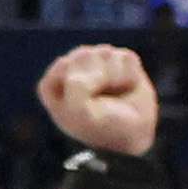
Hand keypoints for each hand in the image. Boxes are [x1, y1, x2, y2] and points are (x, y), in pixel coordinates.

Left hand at [38, 41, 161, 166]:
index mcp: (54, 84)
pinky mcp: (121, 62)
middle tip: (101, 100)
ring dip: (115, 78)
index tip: (84, 104)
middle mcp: (74, 70)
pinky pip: (126, 57)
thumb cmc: (101, 127)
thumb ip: (77, 87)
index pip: (64, 66)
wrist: (133, 136)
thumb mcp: (81, 114)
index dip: (78, 83)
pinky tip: (127, 88)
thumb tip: (91, 55)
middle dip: (97, 78)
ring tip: (115, 94)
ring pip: (105, 52)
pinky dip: (130, 75)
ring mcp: (98, 64)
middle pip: (84, 55)